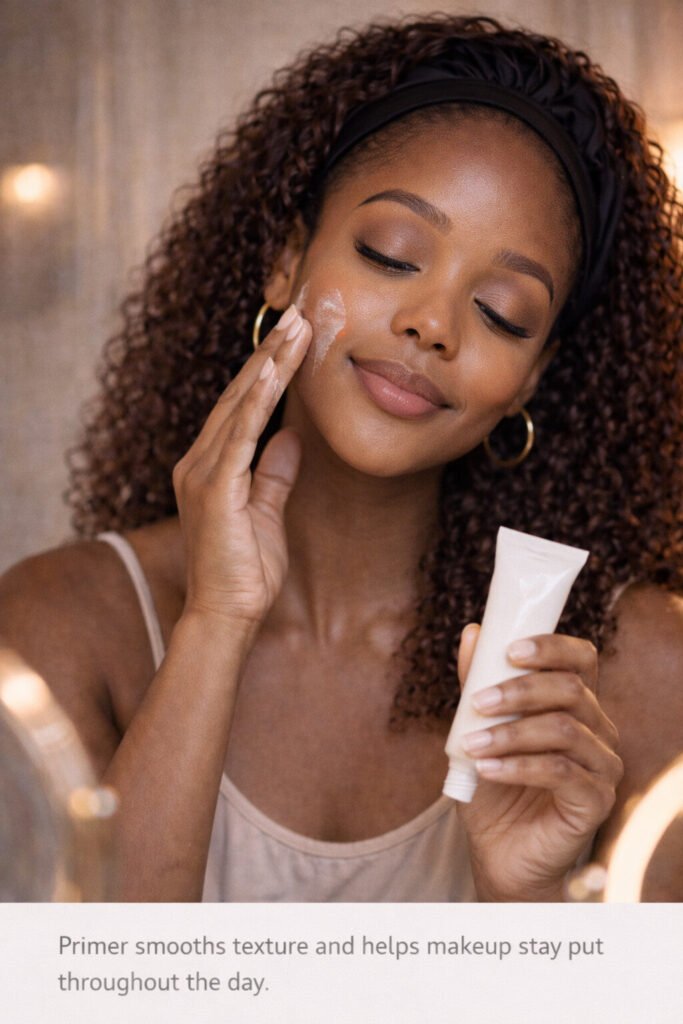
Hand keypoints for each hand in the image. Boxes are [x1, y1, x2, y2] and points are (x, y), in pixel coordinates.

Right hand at [173, 305, 311, 632]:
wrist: (227, 615)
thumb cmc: (245, 571)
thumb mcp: (267, 512)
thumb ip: (274, 474)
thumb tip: (291, 439)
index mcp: (211, 466)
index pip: (243, 406)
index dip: (268, 369)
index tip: (294, 336)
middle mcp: (199, 461)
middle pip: (240, 394)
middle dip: (271, 352)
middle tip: (299, 313)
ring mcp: (203, 473)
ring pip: (241, 405)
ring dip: (270, 363)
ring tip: (296, 327)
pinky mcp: (215, 488)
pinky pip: (239, 435)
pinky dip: (257, 400)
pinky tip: (275, 370)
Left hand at [456, 624, 622, 900]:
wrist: (500, 852)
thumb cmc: (494, 788)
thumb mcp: (477, 730)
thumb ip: (477, 684)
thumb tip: (472, 633)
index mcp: (576, 704)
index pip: (581, 659)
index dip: (550, 647)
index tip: (508, 651)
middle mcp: (598, 730)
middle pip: (571, 690)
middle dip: (519, 690)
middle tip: (478, 701)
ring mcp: (602, 766)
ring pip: (563, 730)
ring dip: (511, 732)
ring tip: (472, 743)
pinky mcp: (596, 800)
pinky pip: (561, 772)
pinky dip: (517, 766)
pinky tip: (486, 769)